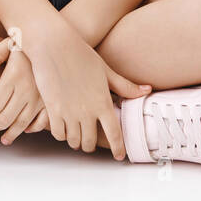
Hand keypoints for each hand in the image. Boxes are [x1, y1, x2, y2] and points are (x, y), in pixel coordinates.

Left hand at [0, 35, 43, 145]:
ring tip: (6, 138)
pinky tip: (28, 129)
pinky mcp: (52, 100)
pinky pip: (43, 121)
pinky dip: (34, 128)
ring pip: (23, 123)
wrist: (54, 42)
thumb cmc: (28, 43)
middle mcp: (27, 89)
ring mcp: (41, 97)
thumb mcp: (7, 43)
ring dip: (13, 133)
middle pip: (7, 117)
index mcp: (13, 76)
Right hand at [19, 19, 151, 159]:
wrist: (54, 45)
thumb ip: (125, 86)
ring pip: (74, 141)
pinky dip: (61, 135)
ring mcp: (68, 112)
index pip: (114, 134)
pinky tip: (63, 128)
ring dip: (76, 141)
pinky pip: (58, 134)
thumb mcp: (106, 70)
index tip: (118, 155)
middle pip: (90, 142)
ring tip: (77, 135)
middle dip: (91, 145)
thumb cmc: (81, 55)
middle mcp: (86, 111)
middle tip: (91, 140)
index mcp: (102, 102)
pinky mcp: (53, 110)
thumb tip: (147, 90)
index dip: (118, 148)